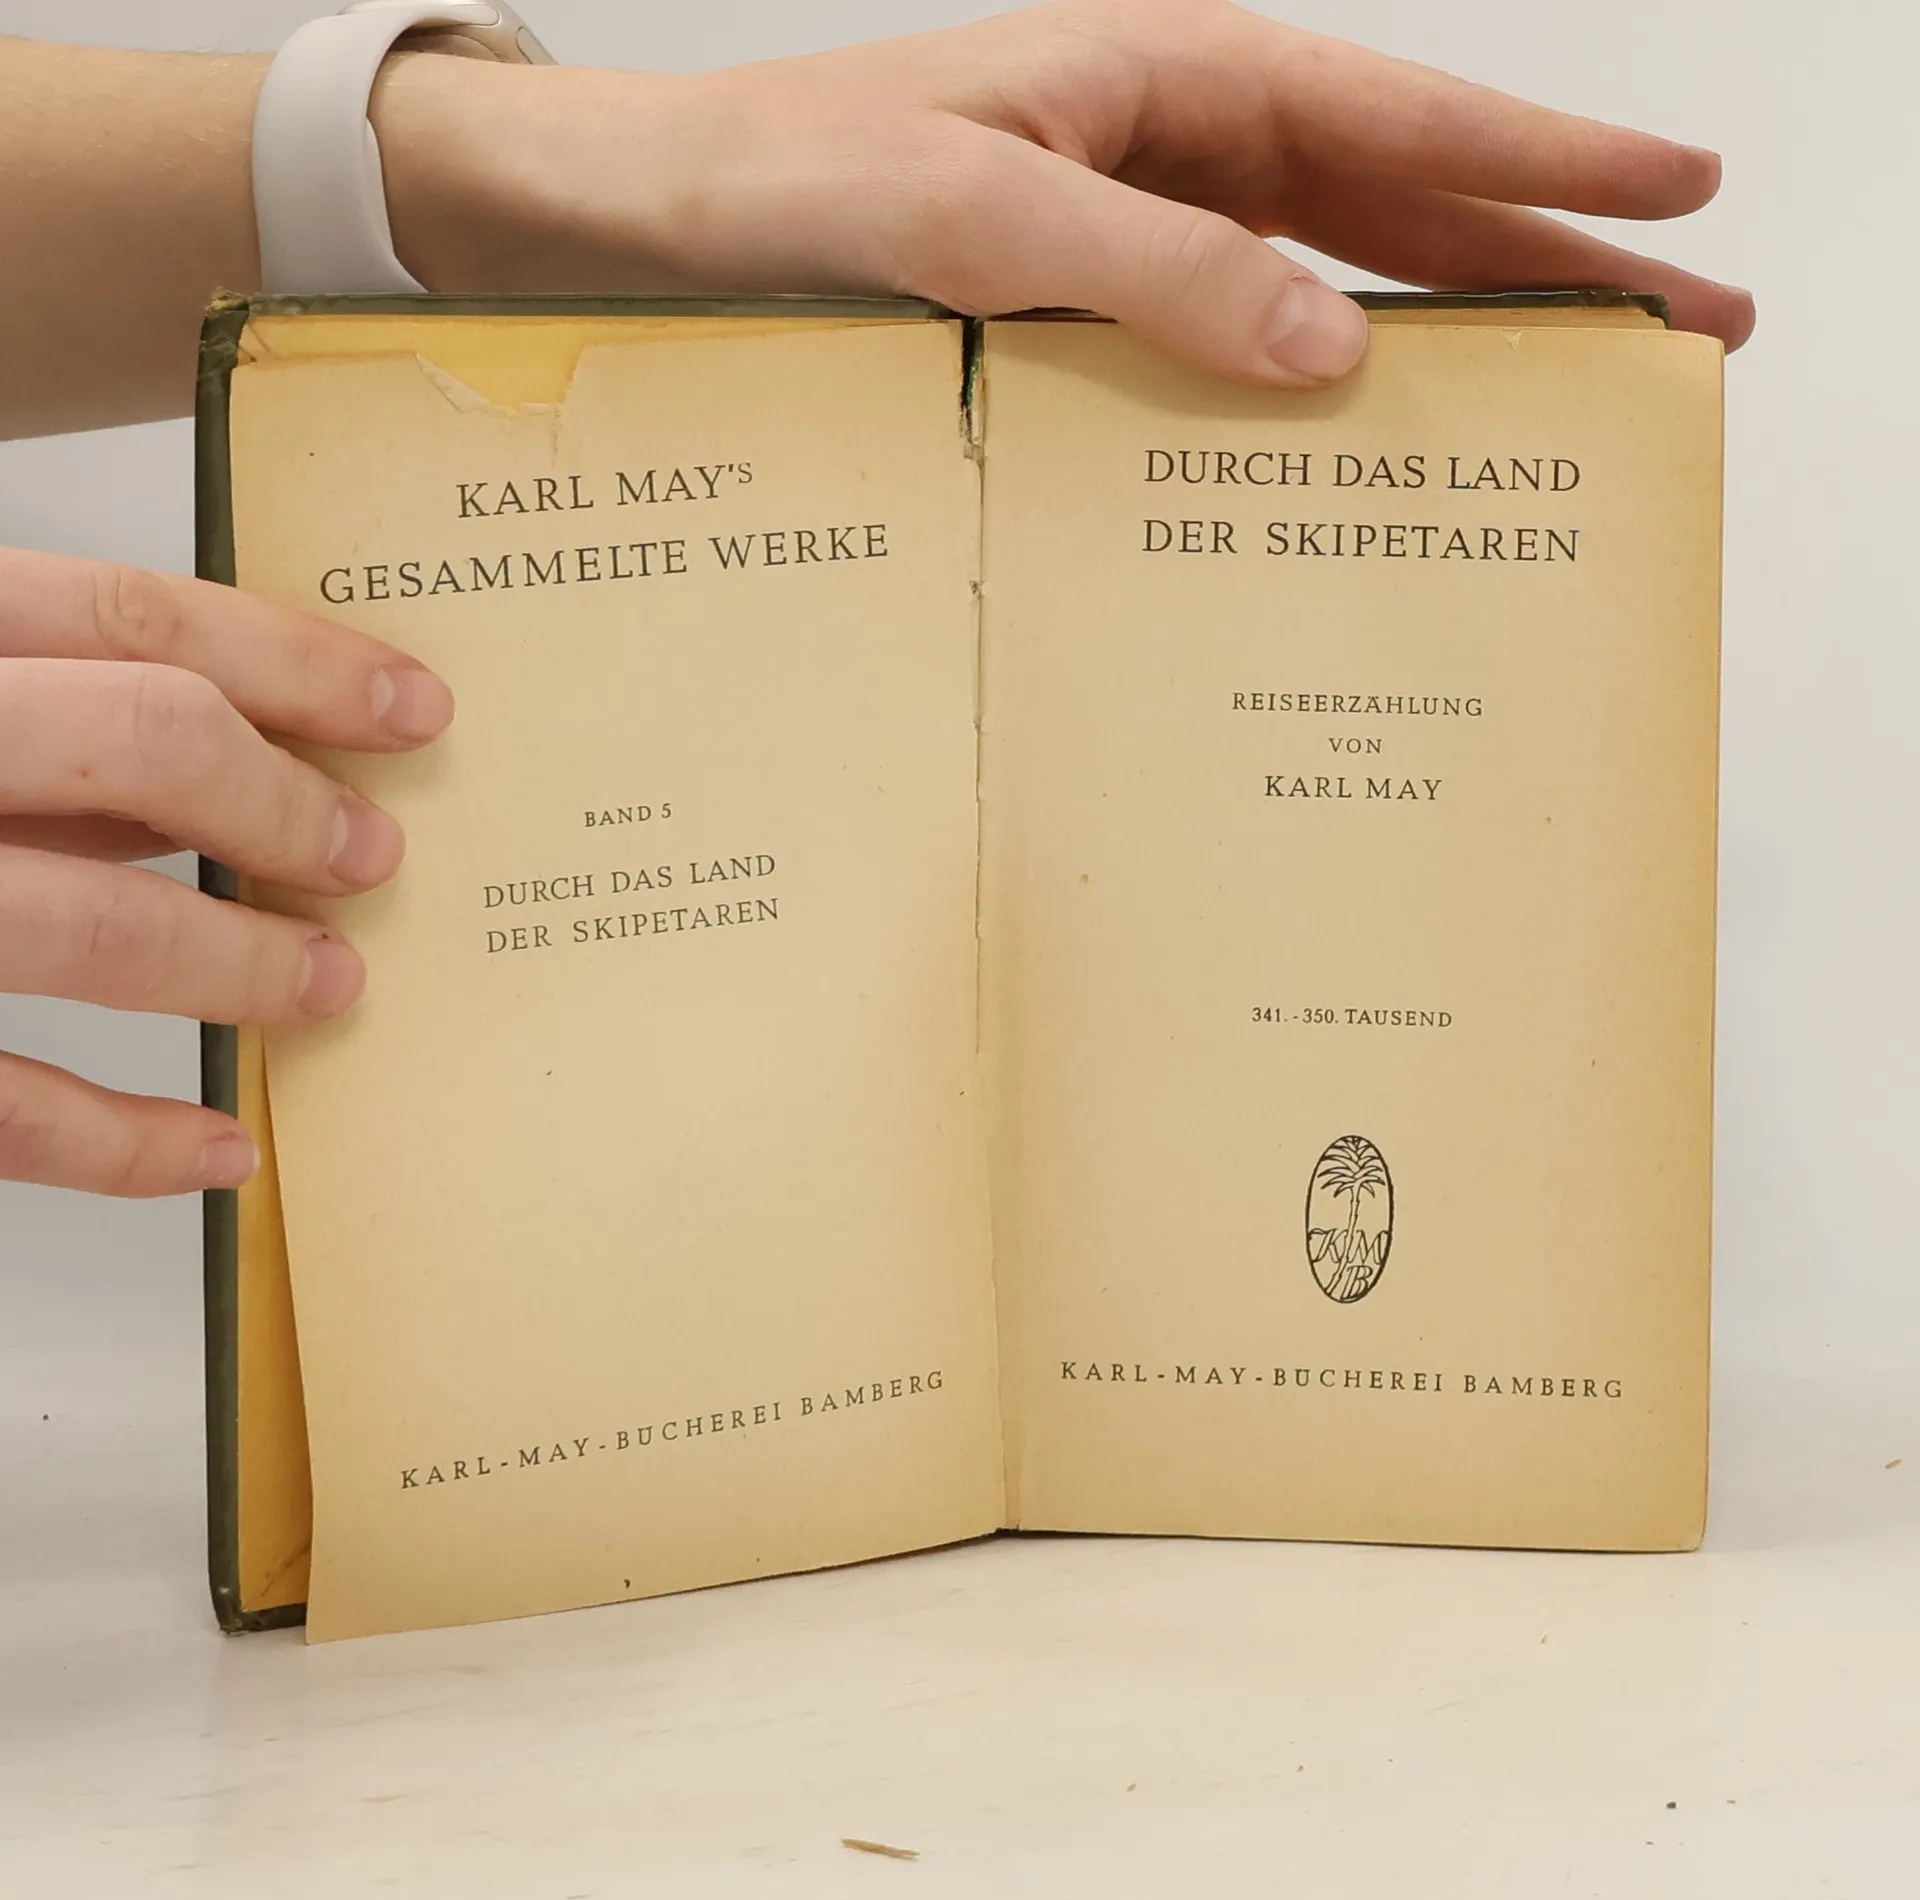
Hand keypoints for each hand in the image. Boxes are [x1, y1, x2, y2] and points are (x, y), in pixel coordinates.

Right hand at [0, 549, 452, 1194]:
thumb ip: (31, 717)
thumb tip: (227, 761)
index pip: (135, 617)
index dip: (300, 662)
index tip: (413, 709)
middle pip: (144, 740)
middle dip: (286, 802)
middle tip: (370, 855)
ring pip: (91, 923)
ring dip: (238, 961)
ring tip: (327, 984)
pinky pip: (2, 1109)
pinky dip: (126, 1142)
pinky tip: (216, 1149)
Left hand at [379, 0, 1753, 388]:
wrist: (638, 226)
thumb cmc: (774, 183)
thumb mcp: (965, 213)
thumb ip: (1147, 269)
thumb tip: (1334, 350)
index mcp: (1156, 83)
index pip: (1391, 115)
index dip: (1540, 155)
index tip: (1678, 192)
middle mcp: (1153, 151)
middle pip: (1391, 196)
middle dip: (1538, 251)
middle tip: (1679, 323)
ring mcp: (1117, 233)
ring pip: (1321, 272)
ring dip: (1439, 324)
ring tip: (1560, 389)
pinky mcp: (1067, 312)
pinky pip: (1220, 342)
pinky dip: (1295, 388)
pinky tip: (1344, 440)